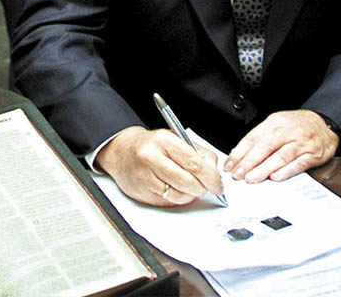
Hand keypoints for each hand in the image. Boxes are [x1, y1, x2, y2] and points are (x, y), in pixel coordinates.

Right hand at [97, 126, 223, 206]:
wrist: (121, 151)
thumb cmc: (151, 145)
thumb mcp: (176, 139)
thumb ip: (198, 153)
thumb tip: (214, 171)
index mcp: (164, 141)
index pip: (195, 163)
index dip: (211, 177)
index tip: (218, 184)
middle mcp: (152, 158)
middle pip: (188, 181)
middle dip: (203, 188)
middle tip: (208, 187)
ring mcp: (145, 177)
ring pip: (179, 195)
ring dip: (191, 194)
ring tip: (190, 186)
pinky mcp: (141, 192)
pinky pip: (168, 202)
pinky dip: (178, 198)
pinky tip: (175, 188)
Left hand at [224, 110, 337, 182]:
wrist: (325, 124)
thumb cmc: (298, 126)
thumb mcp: (277, 124)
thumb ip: (260, 138)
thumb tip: (239, 155)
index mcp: (275, 122)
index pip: (253, 138)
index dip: (239, 153)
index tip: (229, 165)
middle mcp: (288, 131)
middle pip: (265, 147)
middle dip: (249, 162)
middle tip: (238, 174)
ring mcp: (301, 142)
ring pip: (280, 156)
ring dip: (264, 169)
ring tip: (251, 178)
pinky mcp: (312, 154)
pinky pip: (298, 163)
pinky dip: (286, 171)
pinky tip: (275, 177)